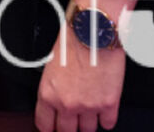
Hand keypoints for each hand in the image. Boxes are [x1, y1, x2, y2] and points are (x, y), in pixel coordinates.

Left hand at [34, 0, 130, 131]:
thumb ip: (54, 87)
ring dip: (88, 123)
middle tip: (72, 122)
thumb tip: (58, 99)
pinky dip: (106, 119)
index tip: (53, 127)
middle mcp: (67, 103)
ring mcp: (89, 106)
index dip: (49, 128)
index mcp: (48, 93)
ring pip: (88, 130)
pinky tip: (103, 111)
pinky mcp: (109, 104)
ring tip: (88, 112)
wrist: (94, 30)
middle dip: (69, 128)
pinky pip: (108, 124)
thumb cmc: (72, 40)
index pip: (44, 125)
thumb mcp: (51, 65)